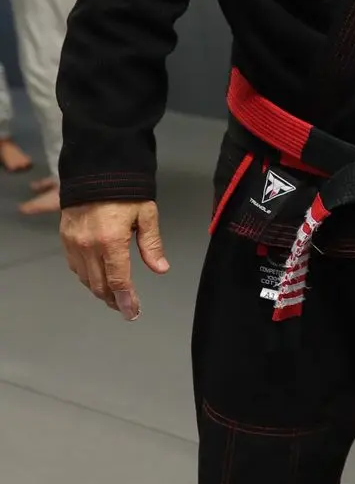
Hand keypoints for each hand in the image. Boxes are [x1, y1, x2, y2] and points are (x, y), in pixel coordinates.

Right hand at [60, 200, 169, 321]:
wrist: (95, 170)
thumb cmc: (125, 191)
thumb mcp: (146, 214)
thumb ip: (151, 244)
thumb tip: (160, 269)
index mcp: (111, 241)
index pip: (118, 280)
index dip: (126, 300)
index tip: (132, 313)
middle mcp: (88, 246)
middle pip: (99, 285)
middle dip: (113, 300)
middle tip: (125, 308)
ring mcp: (73, 243)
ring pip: (85, 279)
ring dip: (99, 290)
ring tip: (113, 296)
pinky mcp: (64, 238)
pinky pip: (74, 266)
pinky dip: (86, 277)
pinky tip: (97, 278)